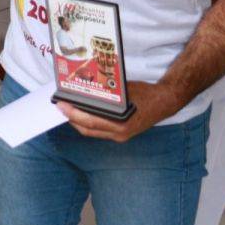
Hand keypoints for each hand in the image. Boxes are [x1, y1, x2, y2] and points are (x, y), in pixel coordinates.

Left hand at [56, 80, 181, 142]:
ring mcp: (120, 136)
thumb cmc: (145, 94)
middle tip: (60, 106)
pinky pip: (99, 130)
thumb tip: (84, 88)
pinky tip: (82, 112)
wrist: (164, 102)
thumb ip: (105, 92)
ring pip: (92, 131)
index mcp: (120, 124)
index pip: (89, 121)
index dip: (72, 113)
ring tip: (68, 108)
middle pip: (87, 129)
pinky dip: (88, 122)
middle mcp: (119, 133)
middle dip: (71, 118)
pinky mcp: (121, 134)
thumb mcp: (123, 90)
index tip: (61, 104)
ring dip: (78, 121)